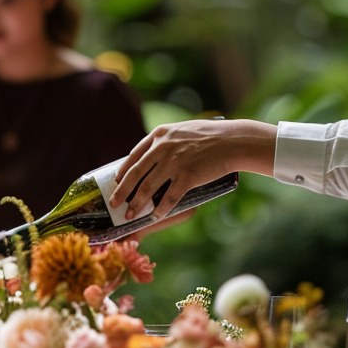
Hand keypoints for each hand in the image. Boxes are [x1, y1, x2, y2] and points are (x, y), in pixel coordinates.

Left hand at [110, 119, 276, 221]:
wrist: (233, 141)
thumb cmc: (211, 135)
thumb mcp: (182, 131)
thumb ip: (167, 141)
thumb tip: (154, 157)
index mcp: (159, 135)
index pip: (133, 156)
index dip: (123, 172)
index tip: (116, 183)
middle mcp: (162, 148)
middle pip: (135, 174)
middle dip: (122, 192)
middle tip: (114, 204)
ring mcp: (174, 162)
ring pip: (148, 188)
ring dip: (137, 204)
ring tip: (130, 215)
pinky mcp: (187, 176)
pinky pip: (169, 198)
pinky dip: (160, 209)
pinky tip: (155, 216)